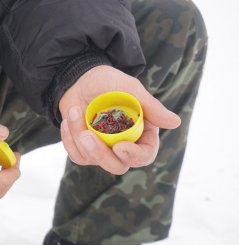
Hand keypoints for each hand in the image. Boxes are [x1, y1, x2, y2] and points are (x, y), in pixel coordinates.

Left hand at [59, 65, 180, 174]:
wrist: (79, 78)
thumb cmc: (108, 81)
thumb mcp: (129, 89)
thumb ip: (150, 106)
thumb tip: (175, 122)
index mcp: (141, 132)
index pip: (144, 155)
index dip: (134, 156)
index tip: (120, 146)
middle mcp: (123, 144)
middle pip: (117, 166)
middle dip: (100, 153)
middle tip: (86, 134)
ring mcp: (102, 148)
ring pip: (93, 160)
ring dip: (79, 138)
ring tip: (74, 111)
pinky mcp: (84, 148)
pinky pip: (77, 155)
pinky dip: (69, 139)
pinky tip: (69, 120)